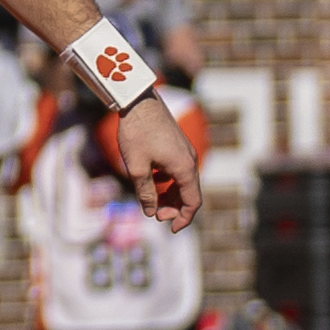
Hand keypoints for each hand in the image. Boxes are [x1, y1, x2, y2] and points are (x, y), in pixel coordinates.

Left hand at [116, 92, 200, 230]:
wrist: (138, 100)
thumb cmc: (137, 132)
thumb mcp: (136, 167)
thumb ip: (145, 193)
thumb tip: (150, 212)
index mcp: (184, 167)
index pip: (192, 202)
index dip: (183, 219)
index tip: (171, 230)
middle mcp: (189, 159)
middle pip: (188, 193)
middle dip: (173, 208)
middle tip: (154, 214)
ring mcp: (185, 151)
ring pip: (182, 182)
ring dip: (170, 195)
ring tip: (151, 200)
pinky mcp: (177, 145)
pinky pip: (177, 170)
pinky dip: (168, 181)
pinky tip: (151, 180)